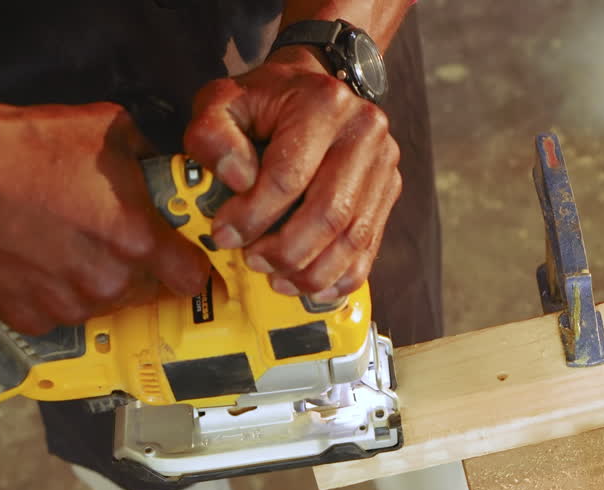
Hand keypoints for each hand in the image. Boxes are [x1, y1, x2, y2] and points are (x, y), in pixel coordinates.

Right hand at [0, 99, 209, 334]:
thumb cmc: (20, 146)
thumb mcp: (108, 130)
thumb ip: (151, 159)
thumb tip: (168, 171)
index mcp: (136, 240)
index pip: (194, 277)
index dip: (195, 268)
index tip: (190, 262)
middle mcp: (107, 281)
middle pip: (149, 291)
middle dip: (142, 268)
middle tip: (115, 239)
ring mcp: (66, 304)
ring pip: (104, 303)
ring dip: (98, 281)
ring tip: (69, 242)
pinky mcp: (28, 317)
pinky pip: (59, 313)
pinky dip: (54, 293)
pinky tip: (39, 259)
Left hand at [184, 46, 401, 303]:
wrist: (313, 88)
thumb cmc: (264, 101)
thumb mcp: (223, 101)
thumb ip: (214, 135)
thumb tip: (238, 180)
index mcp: (324, 103)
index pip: (289, 176)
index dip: (253, 215)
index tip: (225, 235)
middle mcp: (364, 132)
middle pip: (330, 212)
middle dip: (287, 250)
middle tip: (253, 262)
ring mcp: (384, 164)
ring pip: (354, 237)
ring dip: (313, 270)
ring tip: (278, 279)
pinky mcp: (389, 190)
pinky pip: (370, 245)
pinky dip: (342, 275)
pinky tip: (313, 287)